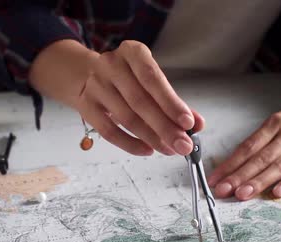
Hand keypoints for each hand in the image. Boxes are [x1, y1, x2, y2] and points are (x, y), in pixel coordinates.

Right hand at [77, 40, 203, 155]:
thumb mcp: (148, 81)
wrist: (83, 74)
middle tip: (183, 145)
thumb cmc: (125, 78)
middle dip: (165, 127)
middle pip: (141, 101)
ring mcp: (96, 86)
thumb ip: (173, 101)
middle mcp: (111, 65)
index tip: (188, 123)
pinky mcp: (86, 106)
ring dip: (151, 138)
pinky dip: (130, 144)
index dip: (171, 102)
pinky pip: (109, 131)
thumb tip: (197, 125)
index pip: (153, 78)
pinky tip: (147, 150)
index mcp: (132, 52)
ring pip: (126, 118)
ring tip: (169, 149)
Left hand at [207, 96, 280, 199]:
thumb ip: (259, 143)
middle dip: (238, 176)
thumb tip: (233, 166)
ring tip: (241, 194)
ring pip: (278, 166)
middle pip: (260, 158)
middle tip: (222, 190)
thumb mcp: (277, 123)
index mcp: (273, 124)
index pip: (247, 147)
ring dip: (258, 182)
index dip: (229, 164)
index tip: (215, 179)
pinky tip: (276, 193)